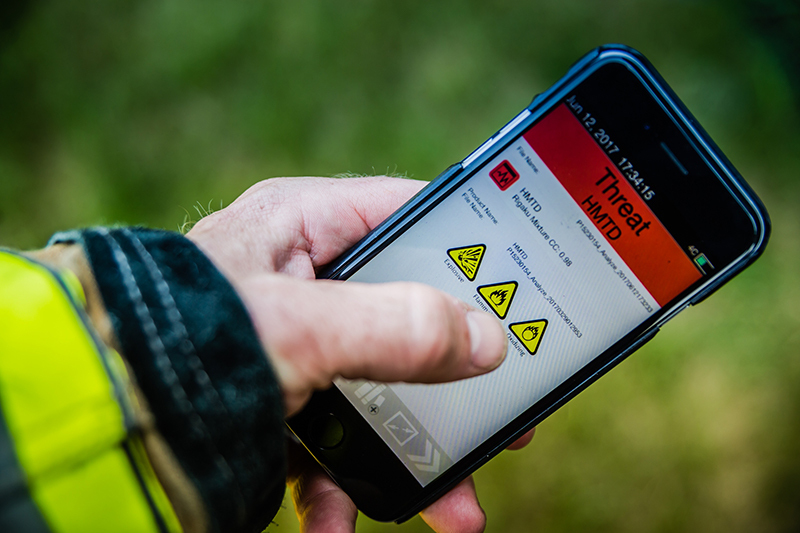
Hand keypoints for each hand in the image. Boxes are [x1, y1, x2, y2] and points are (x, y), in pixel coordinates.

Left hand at [187, 176, 533, 531]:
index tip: (518, 286)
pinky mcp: (272, 398)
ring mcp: (289, 343)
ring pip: (374, 388)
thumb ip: (397, 327)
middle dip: (453, 379)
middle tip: (505, 413)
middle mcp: (298, 279)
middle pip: (404, 316)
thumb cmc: (181, 341)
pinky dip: (339, 483)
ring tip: (455, 506)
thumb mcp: (300, 327)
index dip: (467, 247)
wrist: (95, 417)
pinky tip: (338, 520)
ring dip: (412, 453)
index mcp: (301, 225)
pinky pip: (324, 436)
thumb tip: (485, 341)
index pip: (407, 215)